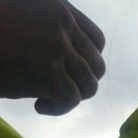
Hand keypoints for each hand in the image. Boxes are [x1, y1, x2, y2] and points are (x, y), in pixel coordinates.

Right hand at [0, 0, 104, 114]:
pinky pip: (72, 100)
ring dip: (70, 97)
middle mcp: (63, 24)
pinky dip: (58, 108)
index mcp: (58, 7)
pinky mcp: (51, 74)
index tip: (69, 70)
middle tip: (58, 88)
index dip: (88, 61)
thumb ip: (45, 30)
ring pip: (88, 85)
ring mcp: (58, 49)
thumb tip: (64, 61)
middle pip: (96, 65)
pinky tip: (39, 105)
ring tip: (46, 98)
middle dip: (81, 82)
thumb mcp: (21, 16)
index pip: (96, 39)